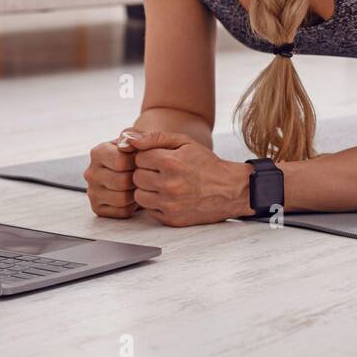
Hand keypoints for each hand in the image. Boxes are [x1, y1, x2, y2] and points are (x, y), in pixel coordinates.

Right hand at [83, 129, 143, 218]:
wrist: (139, 166)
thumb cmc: (141, 152)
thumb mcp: (141, 138)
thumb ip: (135, 136)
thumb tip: (126, 143)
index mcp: (97, 152)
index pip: (121, 162)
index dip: (137, 162)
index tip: (140, 160)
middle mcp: (90, 172)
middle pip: (122, 182)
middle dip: (137, 179)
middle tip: (140, 174)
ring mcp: (92, 191)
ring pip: (122, 199)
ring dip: (135, 193)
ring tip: (137, 185)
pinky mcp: (98, 208)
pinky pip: (122, 212)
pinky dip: (132, 206)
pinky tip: (132, 195)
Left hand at [123, 131, 251, 226]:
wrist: (230, 190)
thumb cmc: (206, 163)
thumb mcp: (184, 142)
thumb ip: (154, 138)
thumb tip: (126, 138)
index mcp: (171, 162)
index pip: (138, 158)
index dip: (148, 157)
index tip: (161, 159)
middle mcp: (169, 185)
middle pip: (136, 177)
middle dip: (146, 173)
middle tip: (163, 172)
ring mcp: (170, 204)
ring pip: (138, 195)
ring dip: (148, 189)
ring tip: (165, 184)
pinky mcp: (171, 219)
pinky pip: (148, 211)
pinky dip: (155, 203)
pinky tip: (170, 197)